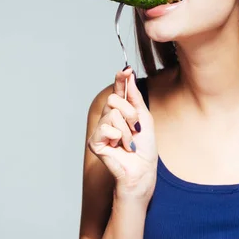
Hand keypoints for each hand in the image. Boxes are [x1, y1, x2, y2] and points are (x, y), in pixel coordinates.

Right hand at [87, 68, 157, 201]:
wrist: (143, 168)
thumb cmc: (145, 146)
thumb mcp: (144, 117)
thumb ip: (135, 97)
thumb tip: (129, 74)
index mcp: (121, 111)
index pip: (118, 91)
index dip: (120, 79)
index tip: (125, 70)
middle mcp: (108, 118)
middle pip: (113, 99)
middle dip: (130, 113)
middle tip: (136, 128)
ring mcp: (100, 130)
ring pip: (112, 114)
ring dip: (127, 130)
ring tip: (129, 142)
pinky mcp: (94, 142)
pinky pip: (106, 128)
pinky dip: (118, 138)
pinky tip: (120, 147)